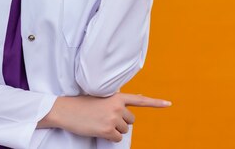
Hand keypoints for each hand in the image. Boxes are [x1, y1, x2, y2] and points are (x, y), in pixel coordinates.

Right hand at [38, 93, 171, 142]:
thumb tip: (138, 97)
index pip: (140, 100)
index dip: (156, 103)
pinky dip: (109, 137)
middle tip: (104, 117)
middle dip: (120, 122)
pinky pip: (117, 139)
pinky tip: (98, 129)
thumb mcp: (102, 97)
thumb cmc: (83, 104)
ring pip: (124, 131)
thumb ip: (120, 99)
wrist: (66, 110)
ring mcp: (113, 119)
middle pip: (131, 121)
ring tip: (99, 122)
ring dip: (114, 130)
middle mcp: (117, 107)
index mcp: (117, 96)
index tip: (169, 104)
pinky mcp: (107, 130)